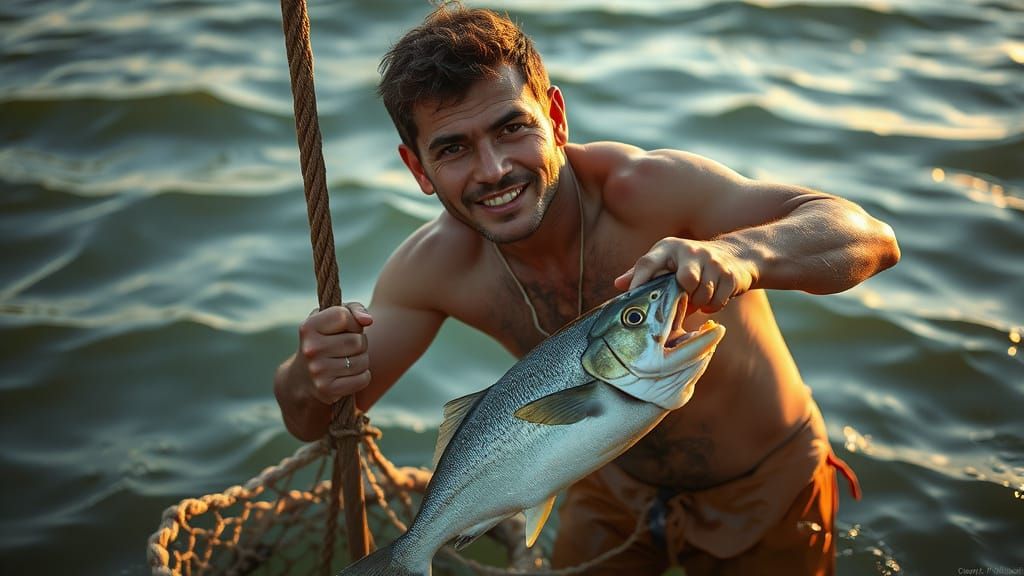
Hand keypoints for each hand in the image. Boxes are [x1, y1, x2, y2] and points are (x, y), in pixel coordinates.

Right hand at [296, 303, 373, 404]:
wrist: (302, 378)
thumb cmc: (325, 340)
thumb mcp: (333, 319)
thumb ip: (353, 309)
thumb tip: (367, 320)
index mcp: (308, 327)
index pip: (344, 316)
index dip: (352, 322)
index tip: (346, 328)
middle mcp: (310, 349)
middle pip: (357, 341)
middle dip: (360, 343)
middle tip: (349, 348)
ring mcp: (317, 371)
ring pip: (363, 361)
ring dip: (362, 360)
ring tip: (348, 360)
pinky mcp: (326, 389)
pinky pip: (363, 379)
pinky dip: (363, 376)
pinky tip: (350, 375)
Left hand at [614, 238, 754, 313]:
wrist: (734, 256)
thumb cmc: (689, 263)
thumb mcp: (665, 262)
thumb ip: (643, 273)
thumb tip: (618, 284)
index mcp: (668, 248)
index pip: (648, 262)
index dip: (638, 280)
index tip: (632, 297)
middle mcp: (690, 250)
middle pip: (685, 280)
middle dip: (684, 296)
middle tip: (683, 300)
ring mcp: (713, 261)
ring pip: (702, 294)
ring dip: (698, 303)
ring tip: (696, 299)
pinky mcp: (730, 274)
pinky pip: (716, 301)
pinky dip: (712, 306)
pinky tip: (710, 299)